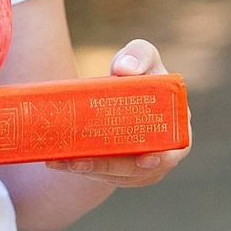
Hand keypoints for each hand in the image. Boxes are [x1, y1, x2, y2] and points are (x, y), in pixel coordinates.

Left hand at [45, 39, 190, 187]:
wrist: (115, 90)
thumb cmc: (135, 71)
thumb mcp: (140, 55)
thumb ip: (139, 55)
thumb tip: (124, 69)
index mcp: (174, 128)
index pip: (173, 150)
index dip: (162, 158)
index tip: (143, 160)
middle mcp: (159, 154)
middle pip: (134, 169)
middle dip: (105, 167)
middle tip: (77, 161)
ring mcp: (137, 168)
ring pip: (112, 175)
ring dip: (84, 170)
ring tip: (56, 160)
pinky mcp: (116, 173)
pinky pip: (98, 175)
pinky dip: (78, 168)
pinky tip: (56, 160)